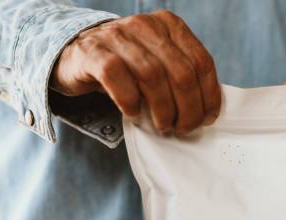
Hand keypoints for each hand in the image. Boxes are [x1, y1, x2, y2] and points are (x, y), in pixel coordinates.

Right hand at [52, 10, 220, 135]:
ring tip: (163, 126)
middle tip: (184, 128)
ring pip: (153, 76)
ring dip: (163, 109)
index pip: (201, 62)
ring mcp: (117, 35)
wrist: (76, 55)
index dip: (209, 95)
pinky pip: (117, 77)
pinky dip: (130, 102)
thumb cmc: (126, 67)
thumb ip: (181, 77)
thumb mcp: (159, 63)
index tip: (207, 118)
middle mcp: (145, 25)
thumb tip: (206, 110)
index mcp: (169, 26)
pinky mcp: (93, 51)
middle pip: (181, 72)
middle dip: (189, 108)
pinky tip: (134, 114)